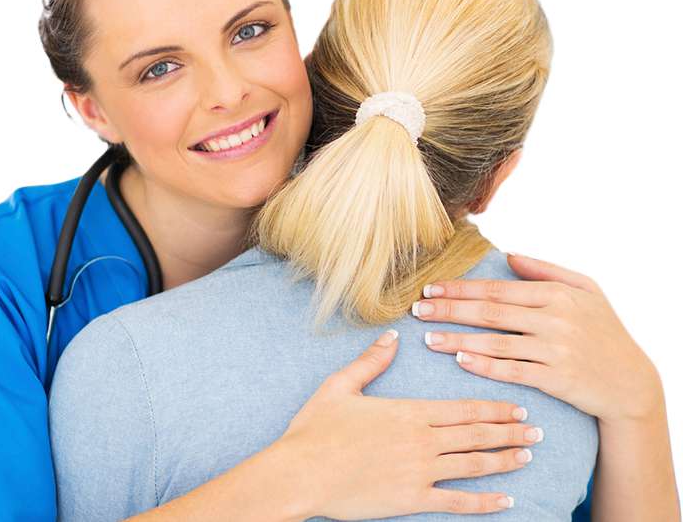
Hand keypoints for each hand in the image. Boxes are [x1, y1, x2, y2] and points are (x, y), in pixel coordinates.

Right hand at [279, 329, 538, 519]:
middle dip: (510, 432)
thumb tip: (392, 336)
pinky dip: (484, 501)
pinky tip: (506, 500)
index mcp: (409, 411)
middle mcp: (422, 440)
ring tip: (528, 456)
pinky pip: (456, 502)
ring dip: (505, 460)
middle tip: (537, 432)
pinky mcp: (411, 499)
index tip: (519, 408)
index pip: (464, 408)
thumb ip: (371, 361)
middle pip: (477, 434)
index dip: (495, 408)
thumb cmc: (317, 428)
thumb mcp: (341, 385)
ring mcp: (420, 471)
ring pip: (474, 465)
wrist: (301, 472)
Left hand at [413, 253, 662, 423]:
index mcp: (557, 295)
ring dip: (457, 340)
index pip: (498, 289)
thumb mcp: (586, 290)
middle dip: (449, 310)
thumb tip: (508, 255)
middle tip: (418, 310)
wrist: (630, 381)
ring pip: (495, 343)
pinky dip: (484, 366)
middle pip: (490, 312)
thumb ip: (546, 270)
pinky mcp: (556, 380)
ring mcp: (555, 350)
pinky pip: (513, 371)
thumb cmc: (603, 330)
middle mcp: (555, 320)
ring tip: (428, 338)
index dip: (461, 288)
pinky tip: (460, 360)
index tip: (431, 288)